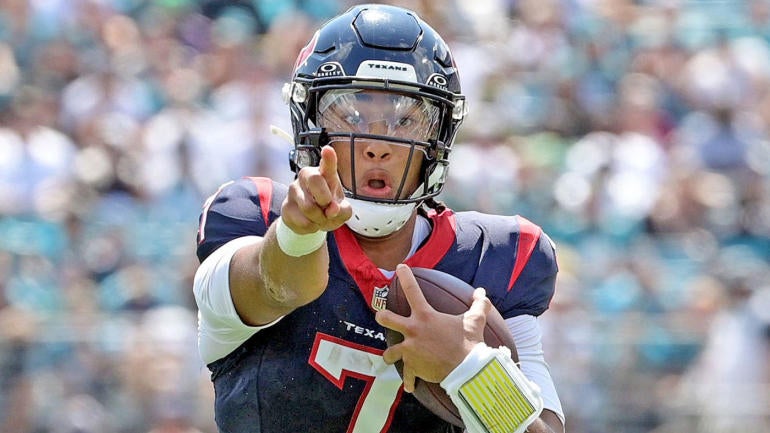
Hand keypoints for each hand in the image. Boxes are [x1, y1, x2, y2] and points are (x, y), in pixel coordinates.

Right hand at [282, 146, 352, 232]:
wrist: (309, 221)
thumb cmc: (328, 208)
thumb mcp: (342, 210)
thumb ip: (343, 210)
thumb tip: (332, 210)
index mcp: (325, 174)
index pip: (327, 164)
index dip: (328, 157)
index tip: (328, 150)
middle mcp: (307, 176)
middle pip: (315, 180)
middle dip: (325, 198)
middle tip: (329, 207)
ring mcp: (294, 189)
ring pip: (309, 206)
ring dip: (320, 219)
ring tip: (321, 218)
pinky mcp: (286, 206)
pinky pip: (302, 221)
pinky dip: (312, 227)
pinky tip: (312, 222)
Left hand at [375, 264, 491, 391]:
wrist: (467, 369)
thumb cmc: (469, 342)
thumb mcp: (475, 321)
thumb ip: (479, 305)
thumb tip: (482, 292)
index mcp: (425, 316)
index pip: (412, 290)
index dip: (405, 276)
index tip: (399, 268)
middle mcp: (413, 331)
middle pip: (387, 319)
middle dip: (381, 316)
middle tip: (380, 315)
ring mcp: (410, 350)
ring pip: (390, 352)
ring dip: (391, 355)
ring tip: (391, 356)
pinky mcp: (413, 367)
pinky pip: (407, 376)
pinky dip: (409, 381)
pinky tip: (409, 386)